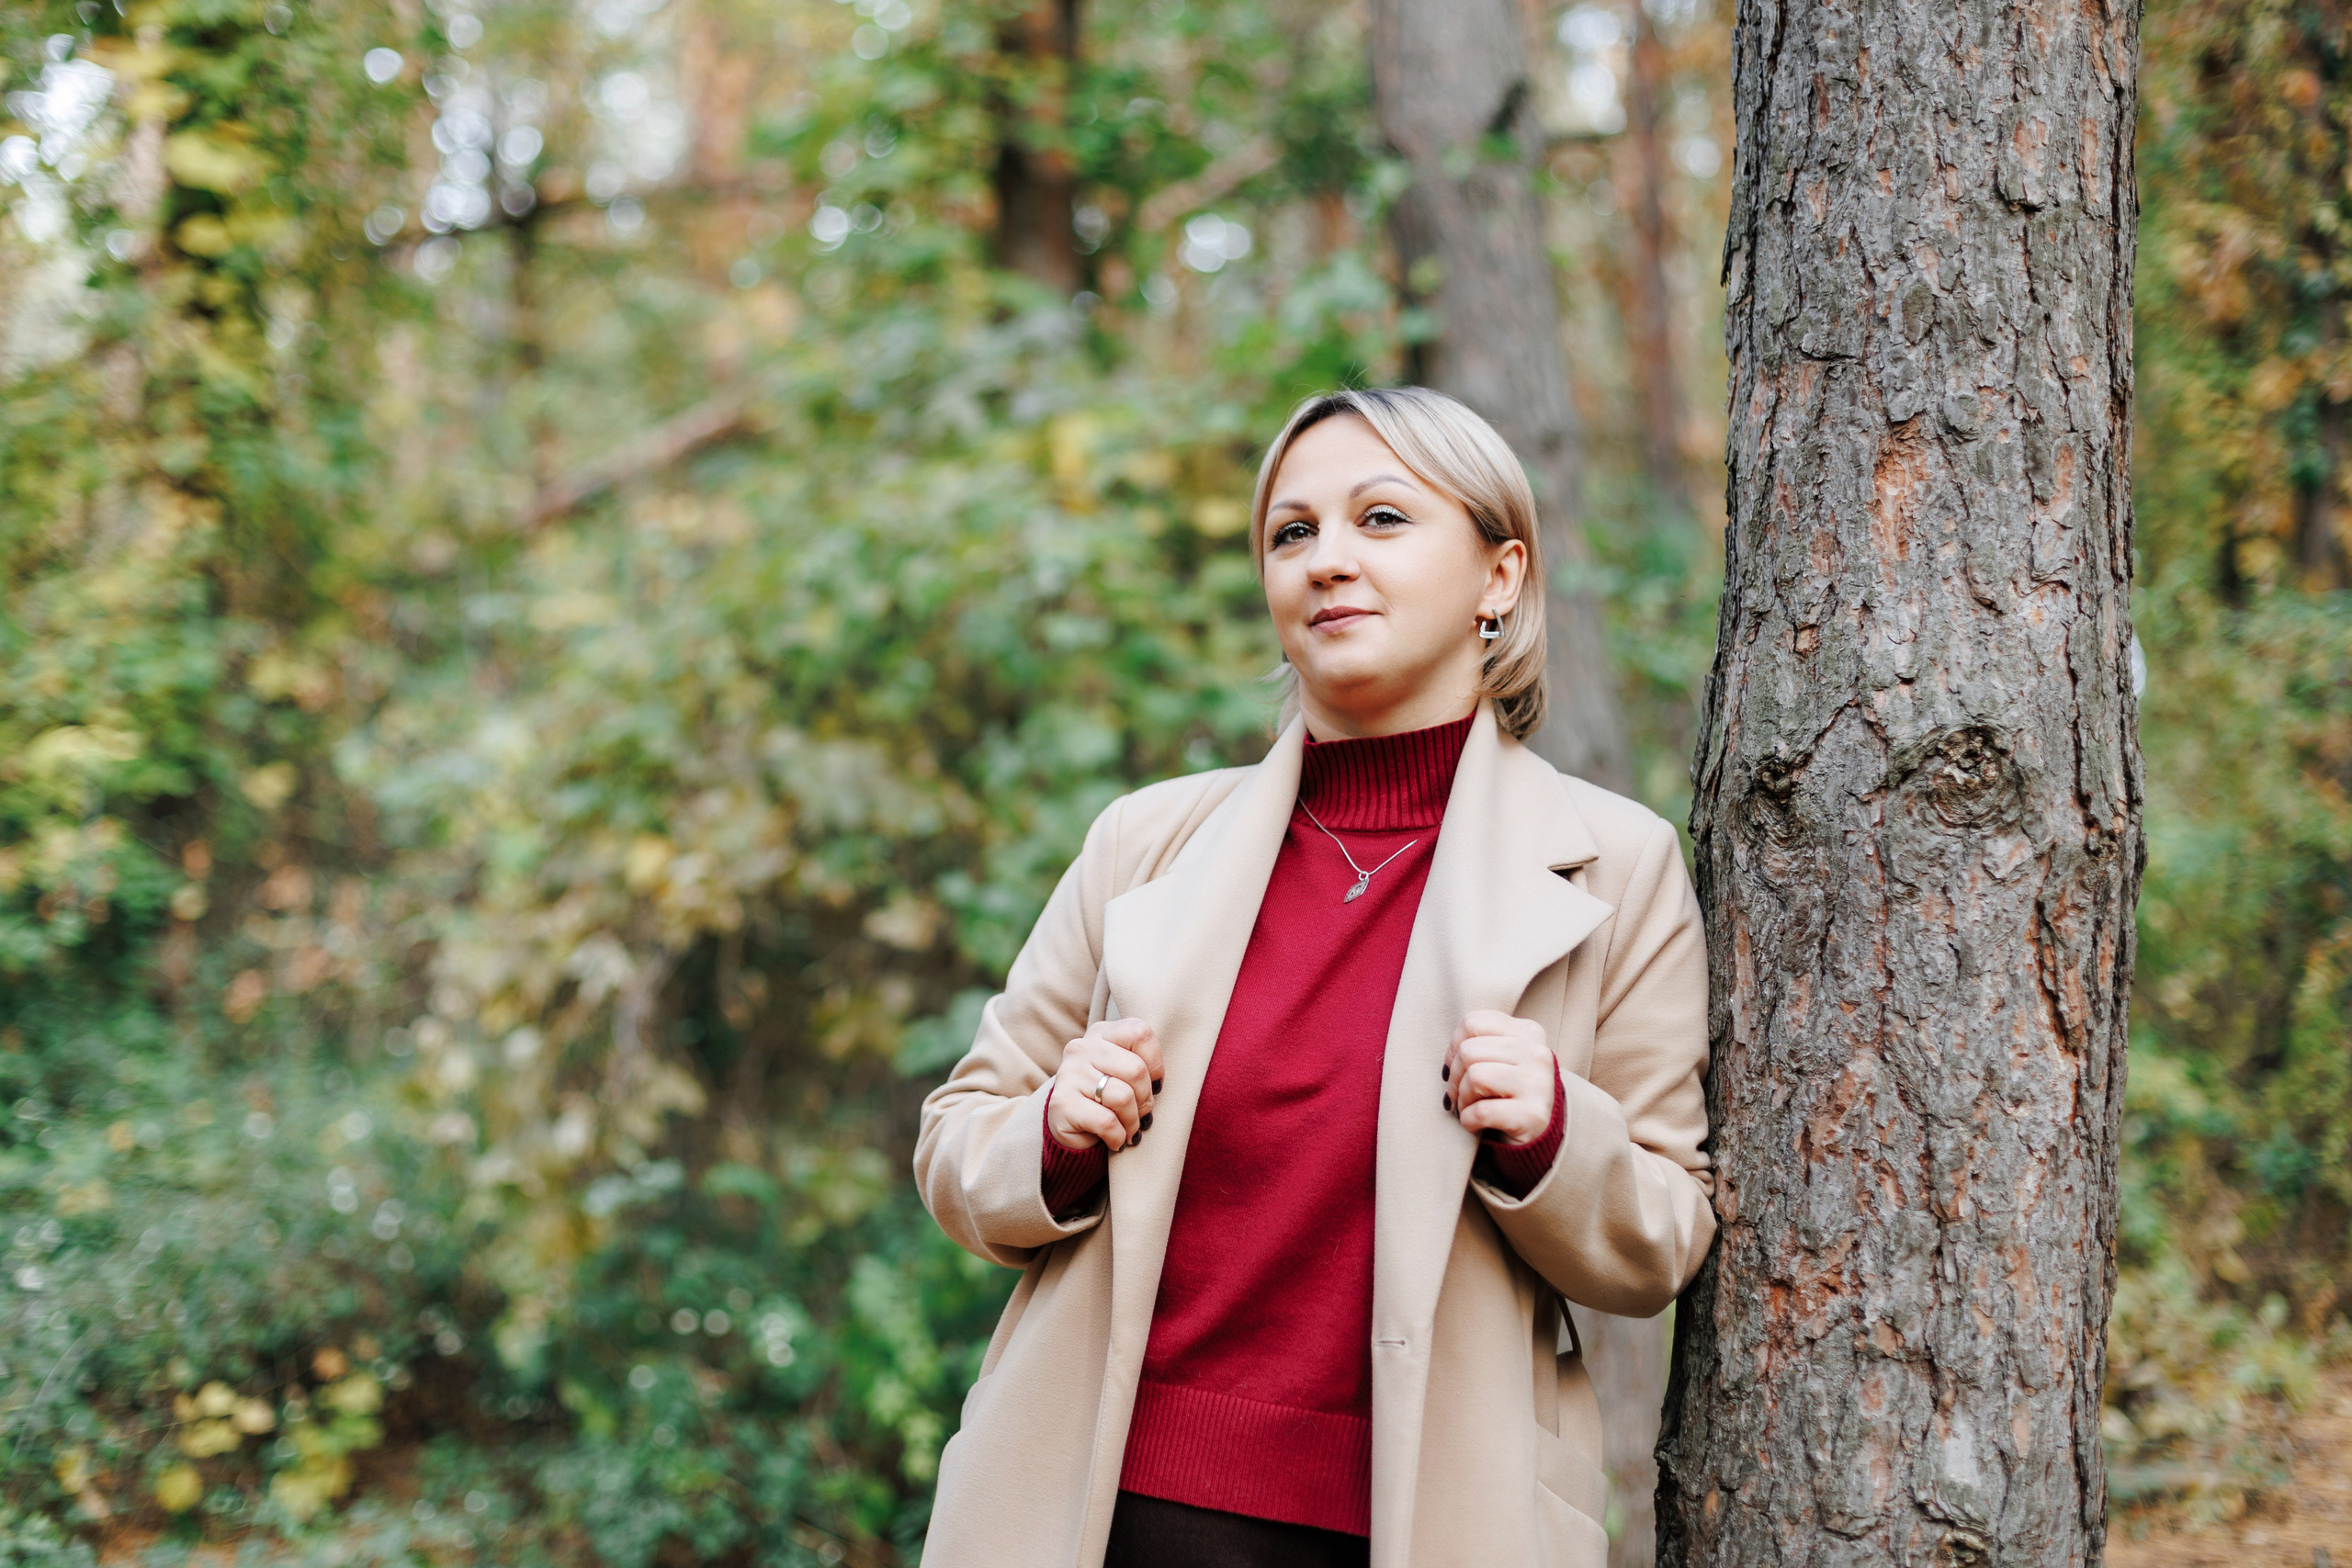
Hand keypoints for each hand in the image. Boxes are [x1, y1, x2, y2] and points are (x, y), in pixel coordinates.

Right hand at [1047, 1019, 1162, 1152]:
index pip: (1140, 1034)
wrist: (1071, 1127)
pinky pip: (1107, 1122)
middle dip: (1146, 1099)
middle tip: (1142, 1114)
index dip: (1155, 1063)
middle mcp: (1081, 1048)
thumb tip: (1158, 1083)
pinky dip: (1118, 1137)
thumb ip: (1142, 1064)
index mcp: (1101, 1034)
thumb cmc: (1107, 1098)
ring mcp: (1069, 1074)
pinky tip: (1115, 1140)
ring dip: (1133, 1122)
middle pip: (1135, 1069)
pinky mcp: (1062, 1104)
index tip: (1154, 1083)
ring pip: (1123, 1097)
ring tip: (1129, 1129)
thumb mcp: (1124, 1073)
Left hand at [1442, 1010, 1554, 1145]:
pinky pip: (1480, 1111)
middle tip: (1458, 1094)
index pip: (1472, 1023)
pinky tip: (1476, 1124)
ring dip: (1461, 1099)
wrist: (1539, 1134)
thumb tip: (1449, 1056)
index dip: (1453, 1048)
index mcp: (1529, 1032)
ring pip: (1474, 1077)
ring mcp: (1538, 1083)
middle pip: (1468, 1051)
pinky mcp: (1532, 1114)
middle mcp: (1538, 1053)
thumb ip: (1480, 1042)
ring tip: (1469, 1107)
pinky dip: (1468, 1120)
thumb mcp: (1501, 1057)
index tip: (1457, 1068)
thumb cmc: (1510, 1091)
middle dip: (1454, 1077)